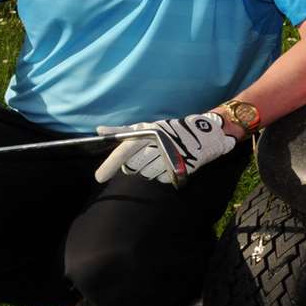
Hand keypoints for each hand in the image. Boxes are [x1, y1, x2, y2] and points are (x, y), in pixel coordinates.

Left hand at [93, 112, 234, 184]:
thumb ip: (123, 130)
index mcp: (149, 132)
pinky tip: (167, 167)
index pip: (125, 149)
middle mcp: (158, 143)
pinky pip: (161, 178)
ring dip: (147, 171)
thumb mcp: (149, 126)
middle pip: (133, 165)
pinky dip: (161, 175)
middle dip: (131, 168)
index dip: (110, 164)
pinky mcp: (179, 167)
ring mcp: (169, 156)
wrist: (207, 133)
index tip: (99, 178)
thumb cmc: (174, 130)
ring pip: (146, 173)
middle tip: (136, 165)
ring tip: (157, 162)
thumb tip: (100, 131)